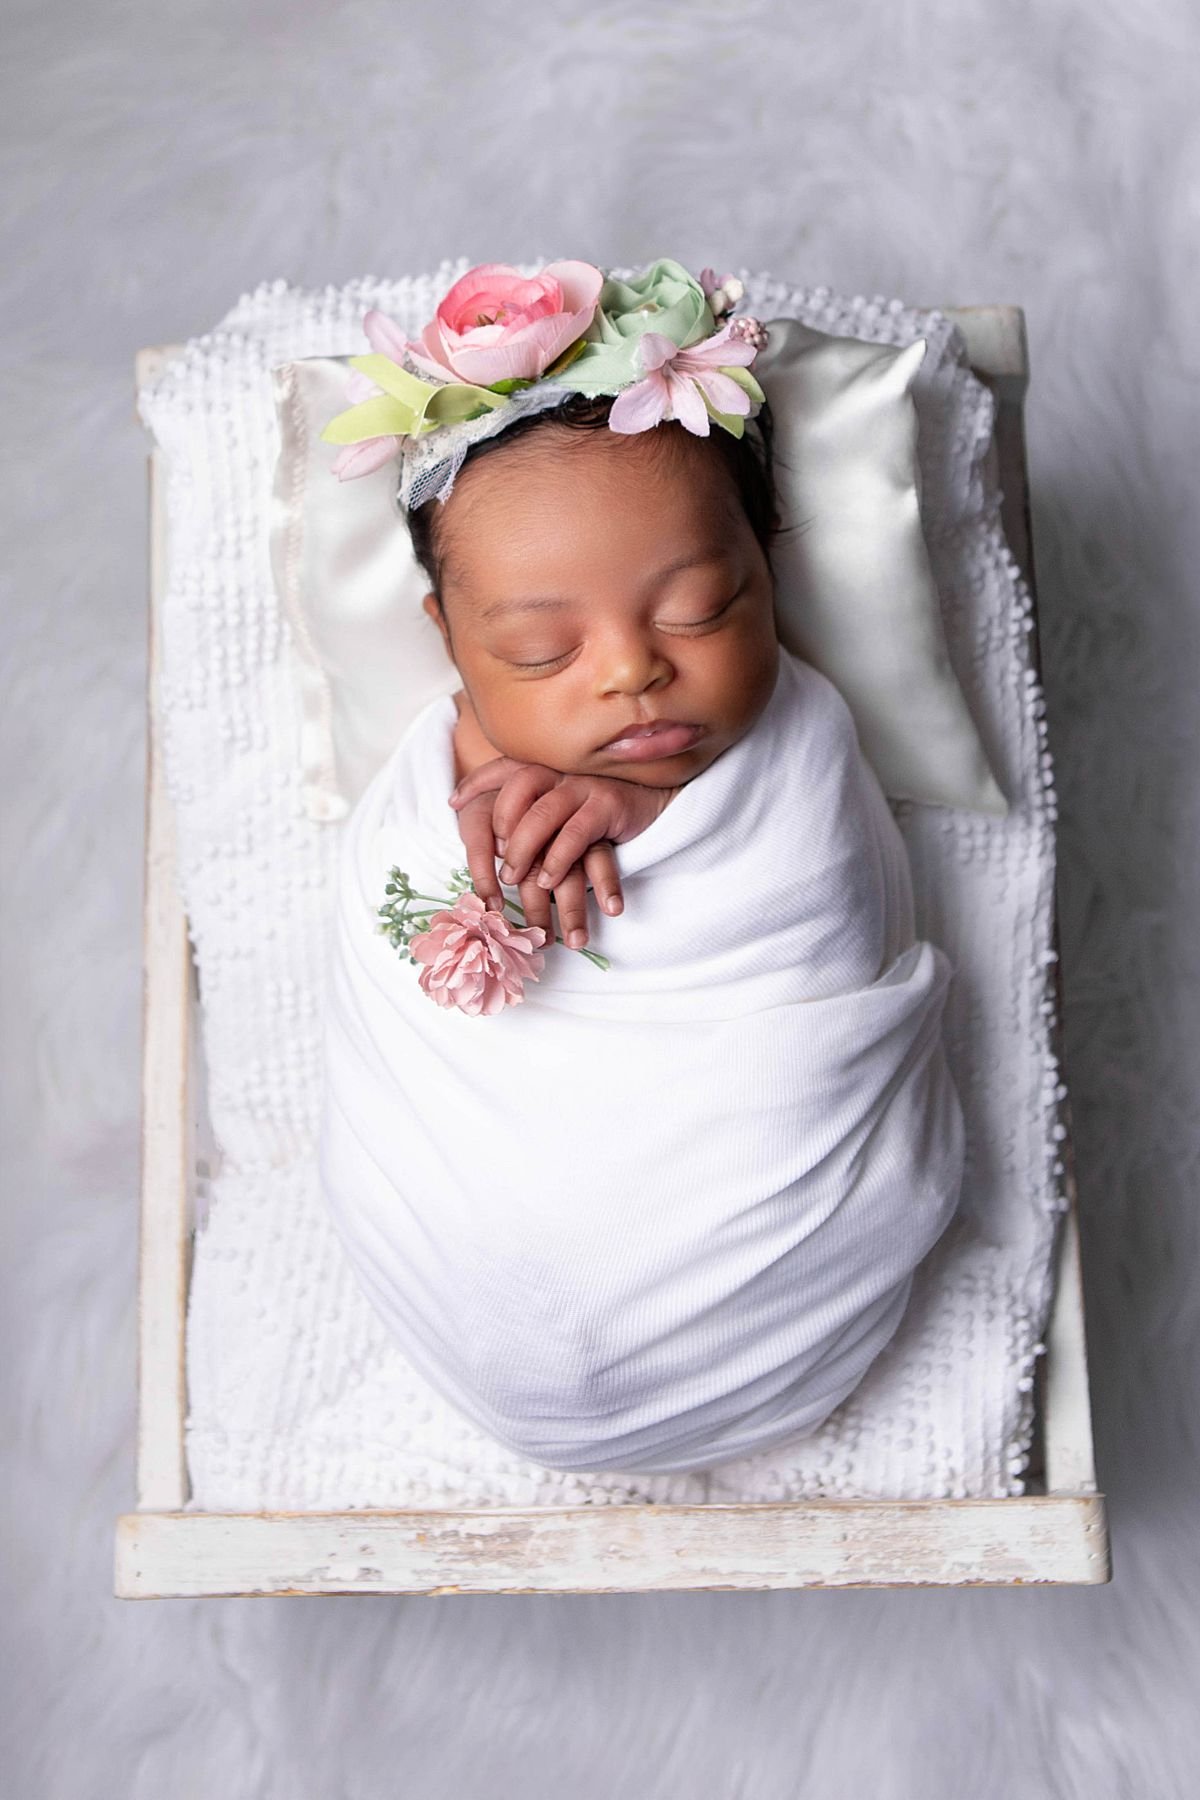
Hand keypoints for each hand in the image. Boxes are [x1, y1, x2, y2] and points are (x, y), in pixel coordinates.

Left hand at [447, 758, 679, 949]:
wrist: (653, 804)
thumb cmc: (598, 812)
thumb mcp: (559, 811)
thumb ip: (530, 819)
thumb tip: (493, 847)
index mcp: (545, 769)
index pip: (503, 767)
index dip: (476, 782)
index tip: (454, 804)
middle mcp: (561, 771)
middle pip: (518, 787)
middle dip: (503, 828)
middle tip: (500, 869)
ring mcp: (583, 786)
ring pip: (543, 815)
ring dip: (526, 850)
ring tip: (520, 881)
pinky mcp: (607, 805)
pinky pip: (576, 833)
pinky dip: (559, 859)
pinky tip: (550, 880)